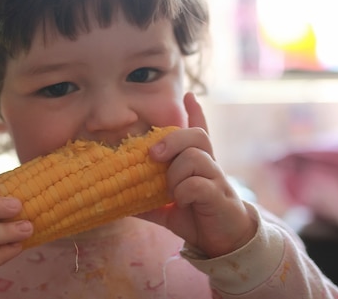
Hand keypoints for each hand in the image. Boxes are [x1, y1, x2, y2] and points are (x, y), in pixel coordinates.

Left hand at [142, 92, 256, 257]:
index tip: (188, 95)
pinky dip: (184, 192)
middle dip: (173, 140)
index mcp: (197, 163)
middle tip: (154, 155)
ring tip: (170, 191)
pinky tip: (181, 202)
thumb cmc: (195, 217)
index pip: (199, 131)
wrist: (223, 242)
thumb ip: (145, 200)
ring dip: (176, 174)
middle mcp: (208, 165)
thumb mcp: (166, 207)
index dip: (195, 112)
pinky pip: (198, 184)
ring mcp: (216, 179)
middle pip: (196, 136)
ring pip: (195, 158)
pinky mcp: (219, 196)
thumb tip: (114, 198)